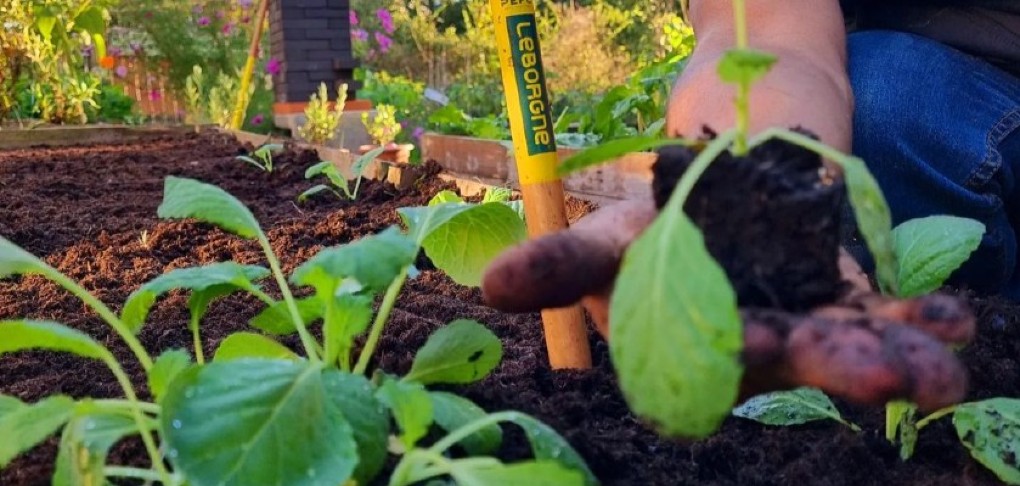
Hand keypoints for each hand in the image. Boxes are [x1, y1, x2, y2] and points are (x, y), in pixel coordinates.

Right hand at [481, 198, 974, 411]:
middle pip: (794, 358)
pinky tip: (956, 318)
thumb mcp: (605, 236)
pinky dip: (918, 316)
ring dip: (896, 357)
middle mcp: (750, 344)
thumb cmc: (651, 219)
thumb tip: (490, 286)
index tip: (761, 347)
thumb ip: (562, 265)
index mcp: (688, 344)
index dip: (739, 360)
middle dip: (836, 368)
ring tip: (941, 372)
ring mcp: (801, 319)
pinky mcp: (842, 292)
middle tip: (885, 380)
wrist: (713, 172)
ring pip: (849, 341)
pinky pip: (881, 308)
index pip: (711, 360)